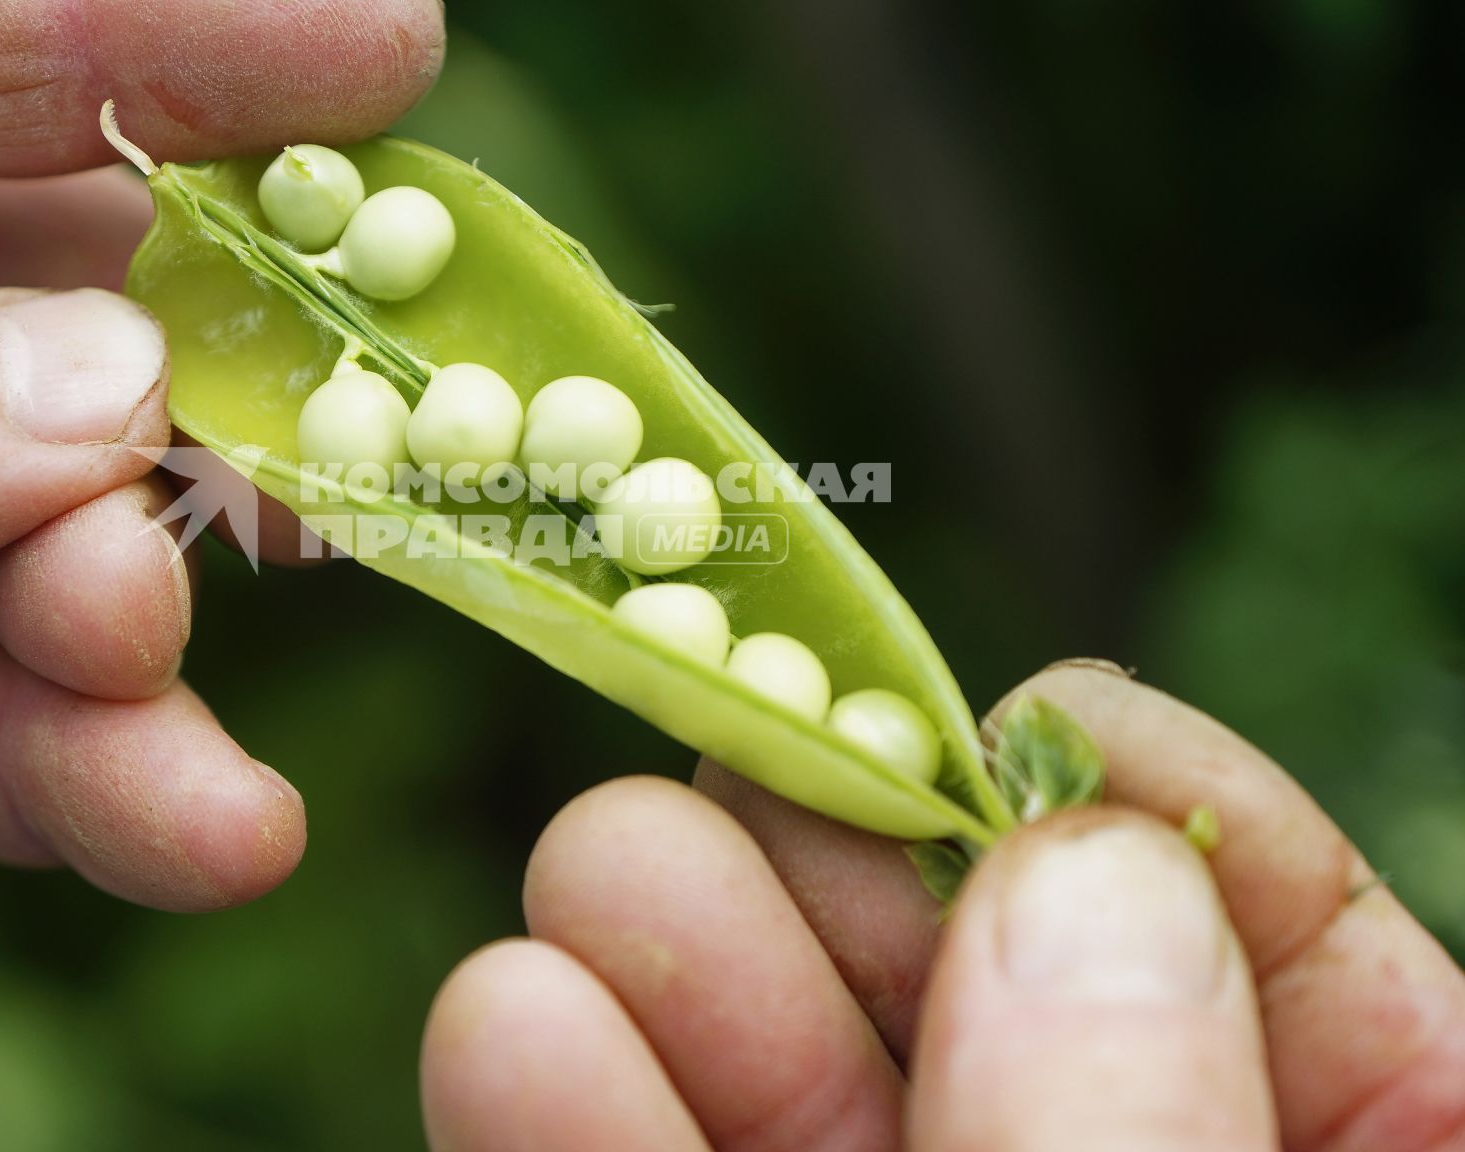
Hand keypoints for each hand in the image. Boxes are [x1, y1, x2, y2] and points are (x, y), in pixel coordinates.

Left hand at [0, 0, 441, 1092]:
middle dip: (180, 360)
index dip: (145, 26)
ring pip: (23, 541)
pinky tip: (204, 828)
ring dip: (124, 606)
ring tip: (146, 664)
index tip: (379, 47)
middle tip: (350, 418)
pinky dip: (105, 788)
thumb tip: (100, 401)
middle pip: (8, 296)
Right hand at [422, 662, 1464, 1150]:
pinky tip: (515, 1036)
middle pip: (1000, 1005)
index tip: (1041, 716)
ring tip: (603, 879)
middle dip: (867, 864)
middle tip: (748, 751)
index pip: (1313, 984)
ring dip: (689, 970)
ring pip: (798, 1098)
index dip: (1178, 821)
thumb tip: (1072, 871)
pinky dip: (576, 1127)